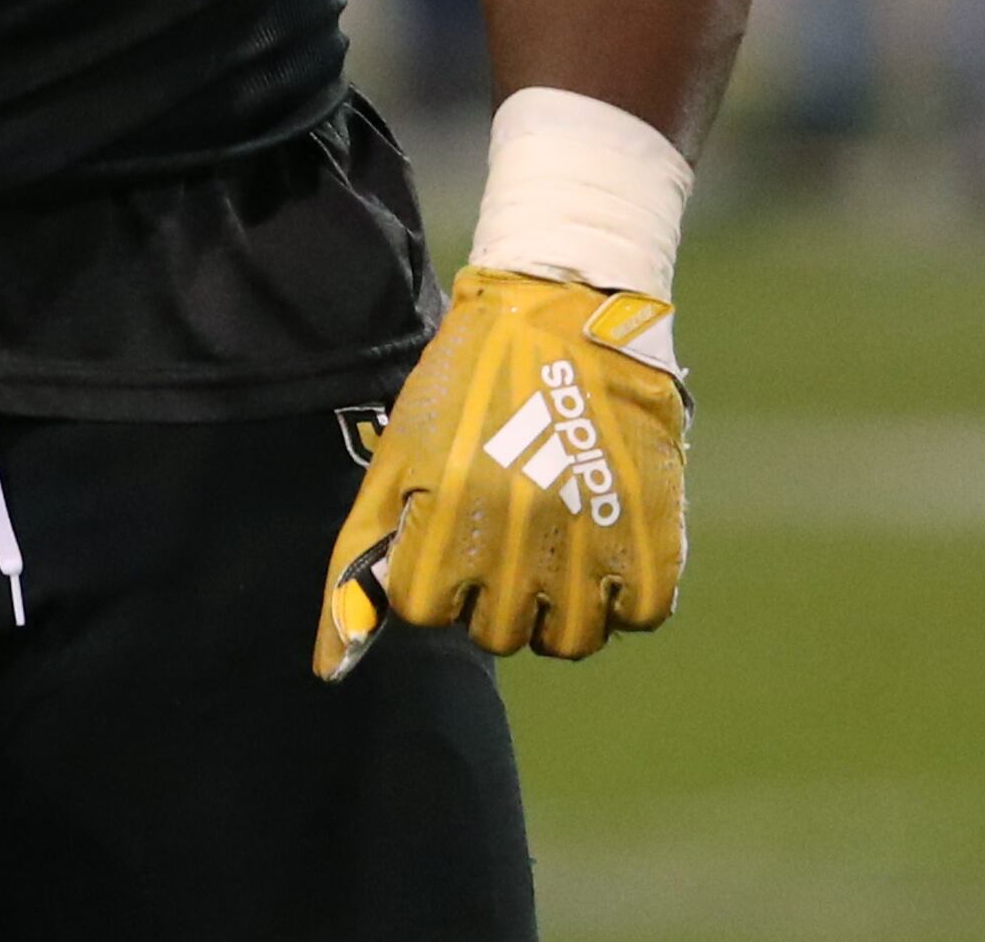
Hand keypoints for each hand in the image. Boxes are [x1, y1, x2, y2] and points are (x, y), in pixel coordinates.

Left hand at [318, 266, 688, 675]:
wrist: (566, 315)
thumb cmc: (465, 387)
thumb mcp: (399, 457)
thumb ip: (364, 556)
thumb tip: (329, 669)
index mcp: (447, 505)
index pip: (428, 610)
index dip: (432, 585)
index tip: (445, 550)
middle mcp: (518, 529)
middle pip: (498, 633)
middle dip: (491, 599)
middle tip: (503, 544)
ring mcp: (591, 538)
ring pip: (570, 641)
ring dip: (556, 609)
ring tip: (551, 552)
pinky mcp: (655, 538)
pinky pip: (637, 614)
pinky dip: (620, 595)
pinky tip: (600, 545)